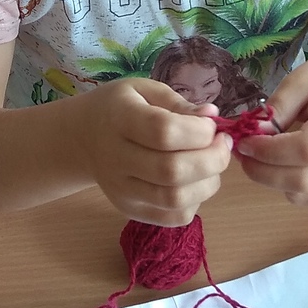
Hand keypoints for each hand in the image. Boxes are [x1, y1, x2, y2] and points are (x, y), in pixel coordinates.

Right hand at [74, 78, 231, 225]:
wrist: (84, 138)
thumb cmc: (119, 108)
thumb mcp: (144, 90)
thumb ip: (179, 104)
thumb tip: (212, 117)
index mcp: (119, 119)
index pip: (163, 132)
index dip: (198, 132)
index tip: (212, 126)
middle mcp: (116, 159)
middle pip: (172, 171)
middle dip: (213, 159)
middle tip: (223, 145)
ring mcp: (121, 190)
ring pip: (175, 199)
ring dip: (209, 183)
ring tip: (212, 164)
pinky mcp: (130, 210)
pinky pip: (173, 217)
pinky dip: (196, 201)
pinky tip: (195, 181)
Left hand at [234, 57, 307, 208]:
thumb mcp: (303, 79)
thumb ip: (279, 106)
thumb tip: (256, 136)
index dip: (271, 152)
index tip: (245, 142)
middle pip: (306, 179)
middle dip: (264, 172)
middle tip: (243, 156)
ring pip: (306, 195)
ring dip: (272, 182)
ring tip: (259, 159)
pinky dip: (287, 188)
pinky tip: (280, 167)